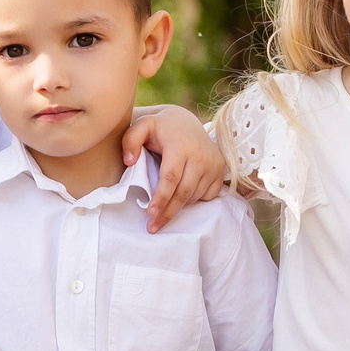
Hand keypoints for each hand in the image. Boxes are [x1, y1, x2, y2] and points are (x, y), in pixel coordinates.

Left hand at [126, 105, 230, 231]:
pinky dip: (194, 200)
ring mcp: (213, 163)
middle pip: (183, 192)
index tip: (150, 213)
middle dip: (168, 212)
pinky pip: (208, 195)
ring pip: (194, 196)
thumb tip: (129, 161)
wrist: (185, 122)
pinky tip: (182, 196)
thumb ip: (130, 140)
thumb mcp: (142, 126)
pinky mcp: (220, 170)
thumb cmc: (160, 129)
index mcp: (180, 145)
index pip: (170, 177)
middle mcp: (200, 155)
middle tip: (153, 227)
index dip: (161, 197)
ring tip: (164, 209)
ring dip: (178, 206)